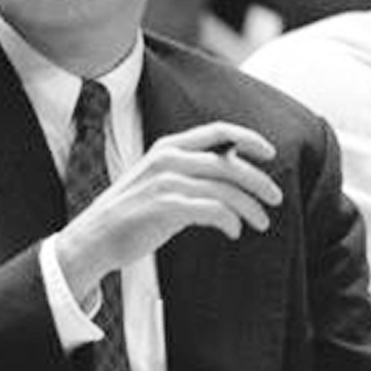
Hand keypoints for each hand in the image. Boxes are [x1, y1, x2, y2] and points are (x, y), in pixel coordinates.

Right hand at [54, 122, 280, 303]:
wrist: (94, 239)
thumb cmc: (132, 213)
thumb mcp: (160, 181)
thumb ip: (192, 173)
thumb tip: (234, 176)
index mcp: (169, 147)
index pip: (218, 131)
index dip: (249, 139)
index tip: (270, 154)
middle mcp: (168, 159)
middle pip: (228, 163)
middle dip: (258, 181)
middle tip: (276, 199)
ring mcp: (165, 182)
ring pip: (225, 189)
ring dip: (250, 207)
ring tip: (260, 223)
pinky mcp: (164, 208)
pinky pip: (213, 211)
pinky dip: (230, 221)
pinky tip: (234, 231)